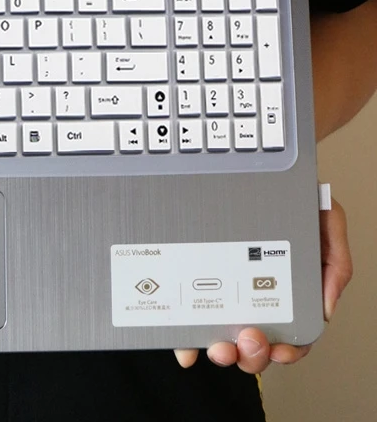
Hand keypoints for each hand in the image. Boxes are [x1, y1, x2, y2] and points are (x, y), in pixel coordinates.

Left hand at [174, 198, 352, 370]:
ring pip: (223, 333)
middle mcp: (257, 294)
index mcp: (290, 288)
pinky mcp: (200, 278)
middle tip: (246, 342)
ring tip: (216, 346)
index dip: (288, 350)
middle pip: (256, 341)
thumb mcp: (327, 221)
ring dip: (220, 349)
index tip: (280, 349)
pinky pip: (192, 311)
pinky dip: (187, 332)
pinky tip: (183, 338)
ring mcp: (226, 288)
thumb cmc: (294, 196)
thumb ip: (335, 263)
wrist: (261, 163)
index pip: (293, 332)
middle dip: (252, 354)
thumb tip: (327, 308)